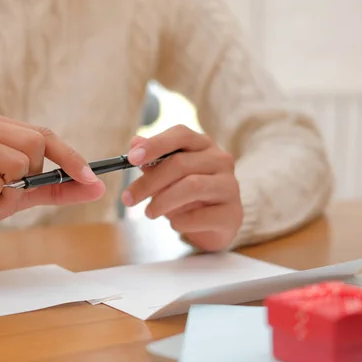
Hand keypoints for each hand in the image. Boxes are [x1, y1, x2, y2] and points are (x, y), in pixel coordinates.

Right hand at [0, 110, 104, 252]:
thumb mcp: (21, 194)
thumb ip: (56, 187)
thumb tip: (97, 187)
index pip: (42, 133)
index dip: (70, 156)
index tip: (91, 178)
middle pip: (33, 145)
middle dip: (28, 177)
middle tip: (3, 189)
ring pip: (15, 165)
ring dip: (4, 193)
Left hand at [122, 125, 242, 250]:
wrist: (214, 226)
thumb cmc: (188, 196)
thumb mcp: (167, 176)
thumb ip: (152, 160)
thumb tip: (135, 142)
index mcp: (204, 145)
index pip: (181, 135)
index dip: (155, 144)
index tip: (131, 158)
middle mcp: (221, 161)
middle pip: (181, 163)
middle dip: (149, 182)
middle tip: (128, 198)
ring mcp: (230, 186)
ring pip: (192, 186)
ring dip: (163, 201)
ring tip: (149, 213)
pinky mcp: (233, 213)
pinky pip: (201, 215)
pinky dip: (181, 221)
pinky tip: (175, 223)